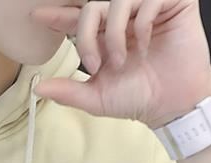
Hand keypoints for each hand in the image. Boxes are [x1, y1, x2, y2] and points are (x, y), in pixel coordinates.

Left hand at [30, 0, 210, 127]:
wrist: (171, 104)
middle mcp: (124, 18)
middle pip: (92, 7)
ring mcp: (147, 8)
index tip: (38, 16)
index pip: (78, 18)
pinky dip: (142, 24)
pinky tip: (147, 46)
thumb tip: (38, 88)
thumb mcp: (96, 98)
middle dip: (86, 36)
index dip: (59, 16)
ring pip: (118, 1)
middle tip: (94, 65)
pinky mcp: (172, 3)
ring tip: (121, 61)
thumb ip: (67, 91)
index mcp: (105, 35)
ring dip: (114, 34)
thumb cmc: (138, 99)